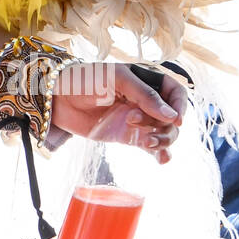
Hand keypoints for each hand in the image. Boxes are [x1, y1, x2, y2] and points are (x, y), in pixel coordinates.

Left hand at [49, 63, 187, 163]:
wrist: (58, 98)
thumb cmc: (86, 79)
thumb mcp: (116, 79)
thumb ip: (145, 96)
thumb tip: (173, 117)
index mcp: (146, 80)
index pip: (176, 92)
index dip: (180, 106)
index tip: (176, 119)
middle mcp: (146, 100)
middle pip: (173, 117)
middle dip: (166, 126)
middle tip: (138, 125)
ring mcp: (138, 119)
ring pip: (165, 132)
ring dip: (163, 140)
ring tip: (147, 143)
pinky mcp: (129, 135)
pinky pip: (152, 146)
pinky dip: (160, 153)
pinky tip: (161, 160)